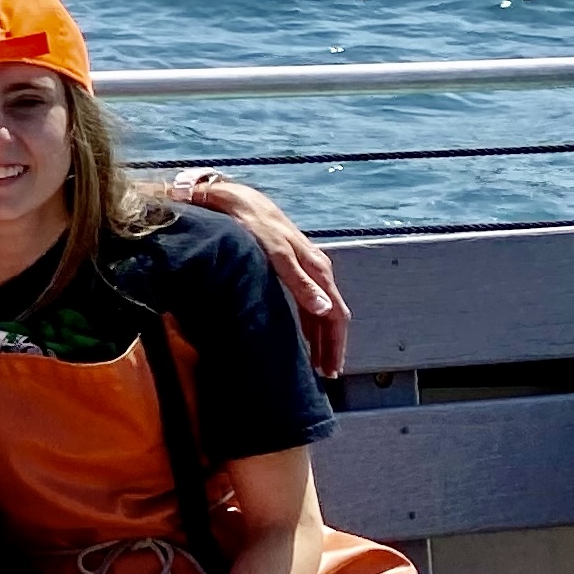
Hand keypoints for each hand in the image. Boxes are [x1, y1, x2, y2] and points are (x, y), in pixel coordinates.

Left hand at [182, 174, 348, 380]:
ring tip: (318, 365)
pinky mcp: (293, 267)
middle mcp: (316, 269)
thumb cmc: (251, 222)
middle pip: (332, 317)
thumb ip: (298, 280)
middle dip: (331, 348)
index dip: (334, 345)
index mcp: (316, 268)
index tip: (329, 370)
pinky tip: (304, 338)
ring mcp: (306, 268)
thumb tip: (325, 310)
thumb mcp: (274, 251)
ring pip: (322, 311)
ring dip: (322, 339)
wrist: (237, 198)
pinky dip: (311, 324)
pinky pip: (310, 302)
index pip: (335, 315)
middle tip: (326, 375)